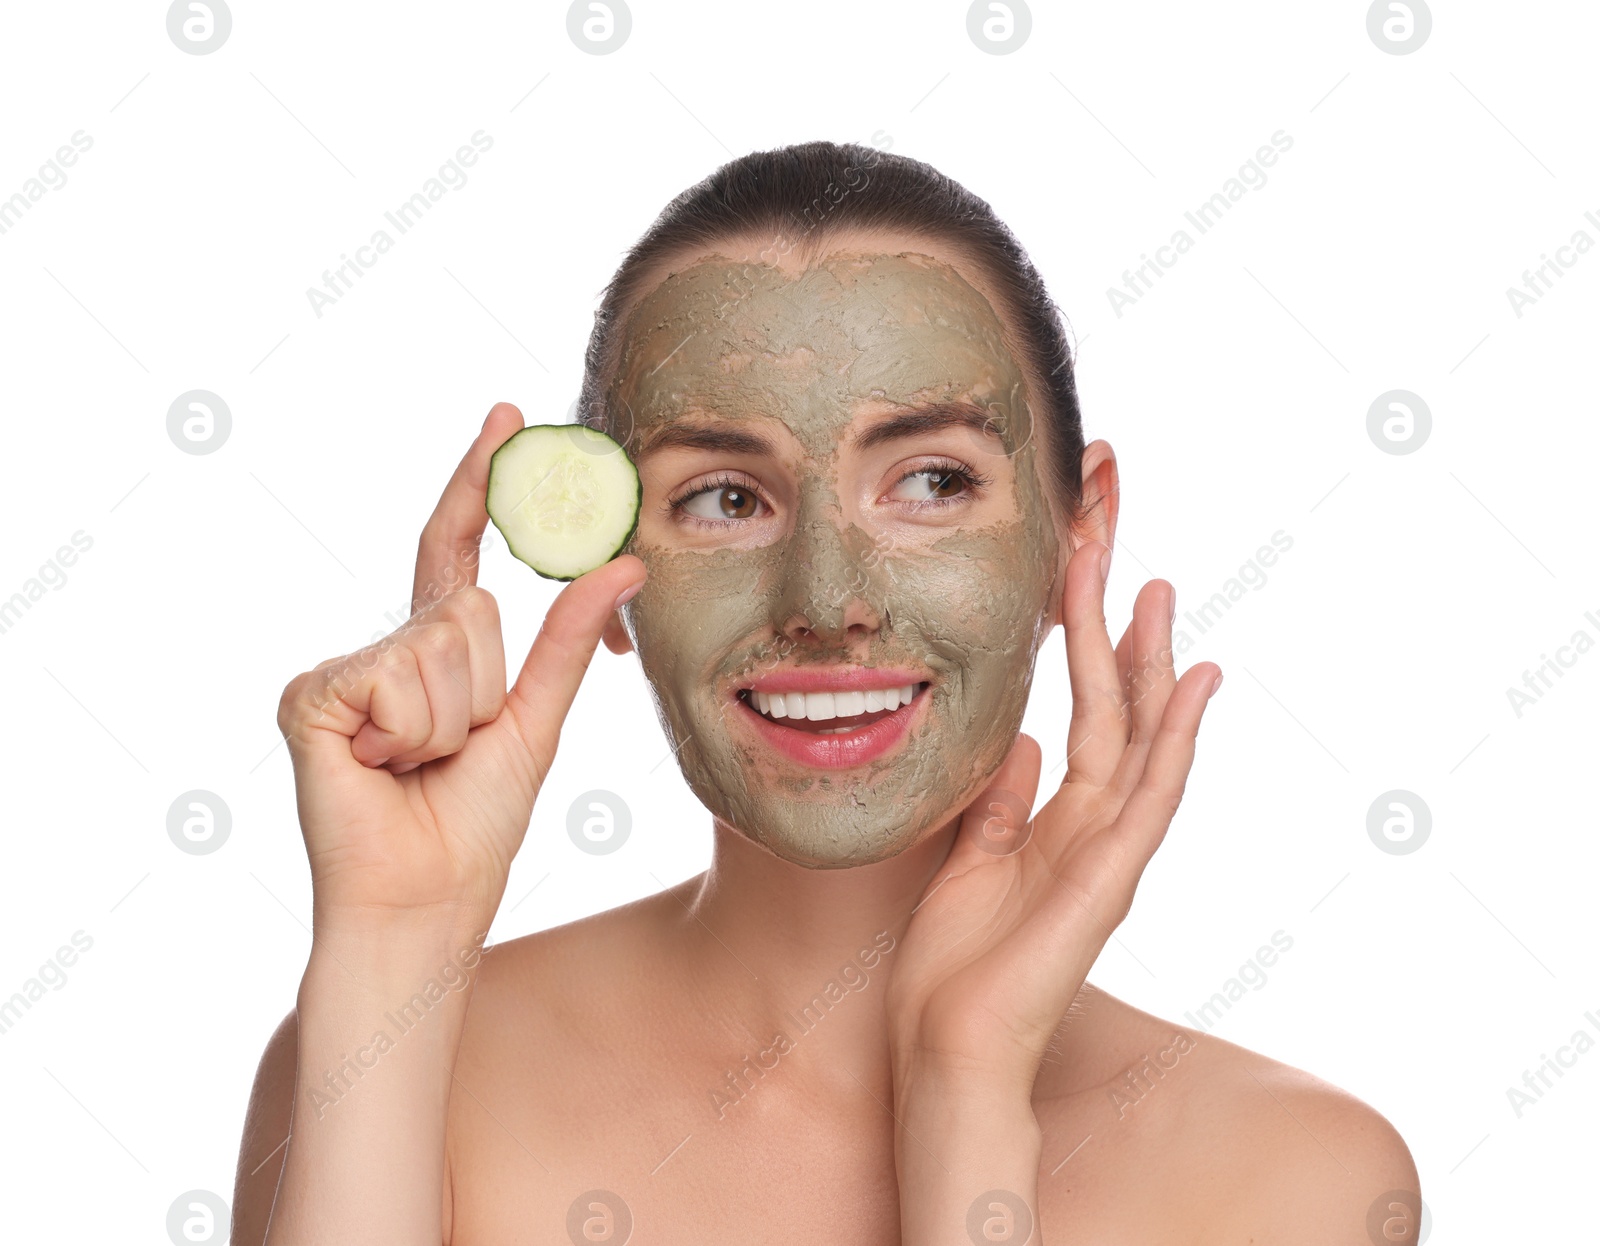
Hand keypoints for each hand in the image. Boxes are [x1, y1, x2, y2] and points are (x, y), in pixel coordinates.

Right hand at [275, 403, 645, 930]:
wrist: (426, 901)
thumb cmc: (475, 823)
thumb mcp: (536, 720)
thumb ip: (572, 639)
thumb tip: (625, 561)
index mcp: (435, 650)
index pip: (459, 548)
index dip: (479, 482)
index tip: (506, 412)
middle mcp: (386, 647)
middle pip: (472, 605)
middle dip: (486, 687)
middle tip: (456, 749)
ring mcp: (343, 668)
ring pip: (442, 639)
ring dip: (454, 718)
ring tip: (420, 765)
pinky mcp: (311, 695)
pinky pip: (397, 674)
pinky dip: (412, 733)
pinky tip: (383, 768)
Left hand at [885, 540, 1219, 1093]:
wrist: (948, 1049)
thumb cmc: (953, 968)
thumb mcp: (969, 858)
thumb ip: (1001, 801)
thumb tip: (1022, 740)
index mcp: (1056, 821)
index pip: (1084, 713)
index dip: (1086, 643)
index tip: (1081, 571)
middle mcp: (1093, 827)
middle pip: (1117, 710)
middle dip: (1119, 630)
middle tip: (1123, 553)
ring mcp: (1109, 851)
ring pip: (1142, 739)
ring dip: (1152, 663)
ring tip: (1160, 590)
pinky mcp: (1112, 878)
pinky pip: (1153, 794)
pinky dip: (1178, 736)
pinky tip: (1196, 681)